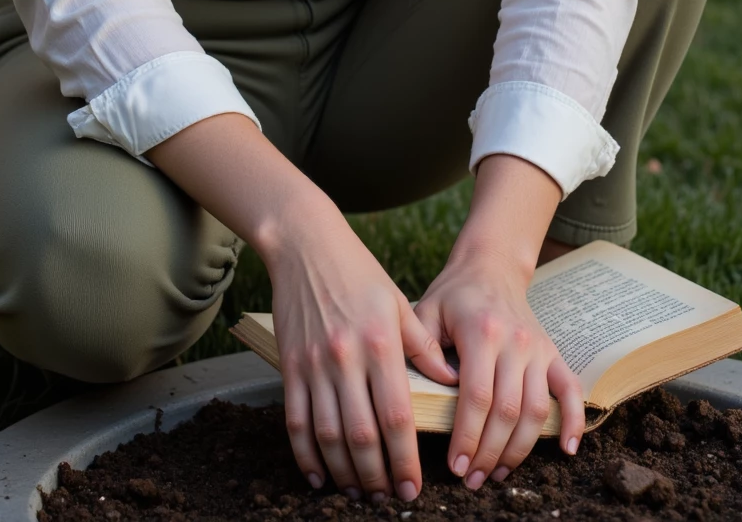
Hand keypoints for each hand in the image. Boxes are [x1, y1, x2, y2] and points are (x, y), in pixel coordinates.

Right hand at [264, 203, 459, 502]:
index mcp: (381, 343)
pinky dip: (306, 455)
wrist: (305, 245)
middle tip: (389, 499)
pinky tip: (319, 475)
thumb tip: (452, 381)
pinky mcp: (289, 364)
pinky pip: (296, 421)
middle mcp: (346, 358)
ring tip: (361, 493)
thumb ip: (423, 345)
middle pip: (361, 434)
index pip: (396, 415)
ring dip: (345, 472)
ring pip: (328, 435)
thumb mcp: (398, 302)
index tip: (414, 488)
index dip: (404, 458)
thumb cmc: (358, 271)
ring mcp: (314, 363)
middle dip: (377, 476)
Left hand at [412, 245, 586, 491]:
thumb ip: (422, 348)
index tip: (455, 466)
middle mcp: (515, 341)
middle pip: (507, 411)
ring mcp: (538, 348)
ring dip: (519, 449)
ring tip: (497, 472)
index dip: (467, 436)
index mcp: (481, 331)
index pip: (477, 396)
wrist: (491, 266)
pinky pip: (571, 390)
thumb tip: (431, 389)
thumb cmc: (453, 294)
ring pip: (537, 410)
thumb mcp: (427, 311)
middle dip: (488, 452)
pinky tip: (567, 451)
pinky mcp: (553, 353)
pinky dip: (574, 422)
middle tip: (471, 479)